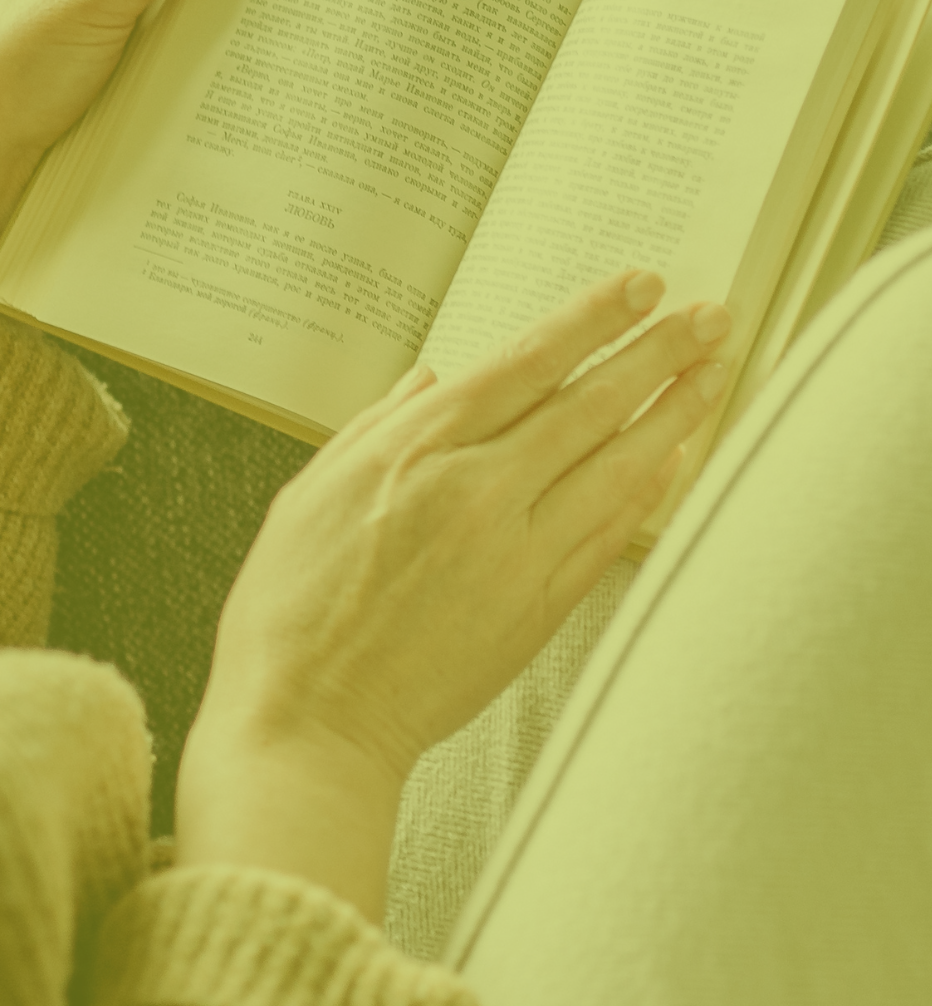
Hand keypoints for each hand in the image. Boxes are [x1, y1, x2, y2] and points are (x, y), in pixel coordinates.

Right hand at [191, 270, 735, 786]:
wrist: (309, 718)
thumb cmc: (290, 611)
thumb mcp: (308, 495)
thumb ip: (372, 430)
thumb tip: (425, 381)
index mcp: (411, 452)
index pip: (525, 364)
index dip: (593, 321)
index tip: (640, 287)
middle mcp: (474, 491)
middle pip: (589, 404)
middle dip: (658, 352)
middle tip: (710, 316)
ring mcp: (514, 551)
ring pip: (617, 465)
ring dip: (676, 412)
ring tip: (715, 372)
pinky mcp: (538, 608)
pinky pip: (610, 534)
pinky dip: (650, 492)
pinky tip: (677, 460)